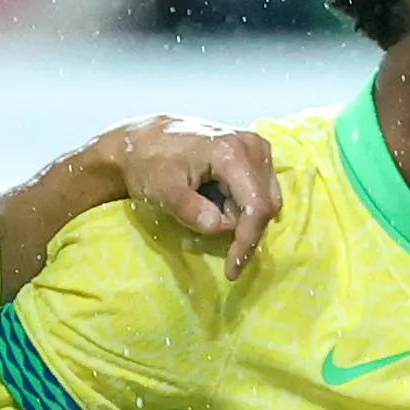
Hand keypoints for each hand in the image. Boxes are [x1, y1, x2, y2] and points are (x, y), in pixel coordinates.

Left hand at [112, 116, 283, 276]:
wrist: (143, 140)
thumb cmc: (150, 164)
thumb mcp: (164, 192)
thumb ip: (192, 212)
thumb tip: (220, 229)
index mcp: (231, 152)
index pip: (256, 207)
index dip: (246, 242)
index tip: (232, 270)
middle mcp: (252, 146)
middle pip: (266, 205)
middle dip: (242, 229)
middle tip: (209, 234)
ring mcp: (256, 147)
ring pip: (266, 199)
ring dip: (241, 216)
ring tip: (207, 207)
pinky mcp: (255, 152)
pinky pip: (260, 189)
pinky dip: (241, 204)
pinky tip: (216, 200)